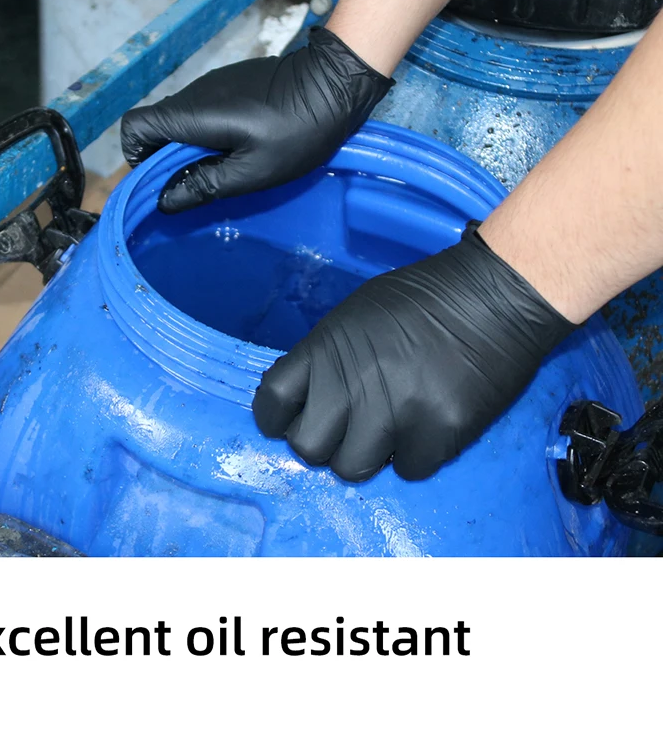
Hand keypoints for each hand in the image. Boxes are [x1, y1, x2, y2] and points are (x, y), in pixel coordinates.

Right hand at [120, 27, 392, 213]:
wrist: (334, 84)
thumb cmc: (295, 133)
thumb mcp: (251, 173)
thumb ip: (203, 187)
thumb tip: (164, 202)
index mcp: (192, 115)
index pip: (134, 126)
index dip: (137, 156)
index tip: (163, 180)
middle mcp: (193, 94)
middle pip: (156, 126)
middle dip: (167, 159)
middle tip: (200, 184)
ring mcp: (212, 85)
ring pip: (180, 120)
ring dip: (190, 148)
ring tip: (225, 167)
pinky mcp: (230, 83)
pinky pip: (203, 111)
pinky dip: (207, 134)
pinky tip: (241, 146)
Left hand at [252, 225, 575, 481]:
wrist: (496, 296)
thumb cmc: (421, 301)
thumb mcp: (354, 316)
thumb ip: (325, 359)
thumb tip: (305, 401)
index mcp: (326, 348)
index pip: (271, 403)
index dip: (277, 418)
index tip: (291, 421)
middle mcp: (353, 383)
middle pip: (306, 449)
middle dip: (323, 445)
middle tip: (347, 430)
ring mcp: (396, 412)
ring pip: (353, 469)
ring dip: (369, 453)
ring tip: (392, 426)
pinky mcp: (440, 434)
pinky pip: (409, 470)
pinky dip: (417, 454)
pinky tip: (429, 425)